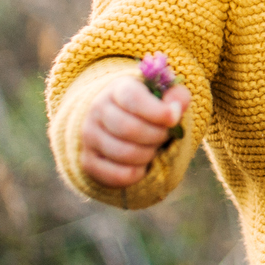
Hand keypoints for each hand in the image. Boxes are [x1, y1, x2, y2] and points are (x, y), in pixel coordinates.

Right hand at [78, 73, 190, 188]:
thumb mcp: (162, 95)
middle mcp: (98, 110)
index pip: (133, 98)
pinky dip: (137, 173)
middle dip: (156, 135)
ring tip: (152, 148)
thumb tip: (176, 108)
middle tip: (164, 135)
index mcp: (118, 89)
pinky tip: (141, 165)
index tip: (174, 118)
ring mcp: (90, 136)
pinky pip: (118, 175)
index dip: (157, 111)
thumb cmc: (146, 108)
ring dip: (148, 155)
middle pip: (130, 128)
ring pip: (124, 153)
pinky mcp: (89, 161)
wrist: (114, 121)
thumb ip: (176, 96)